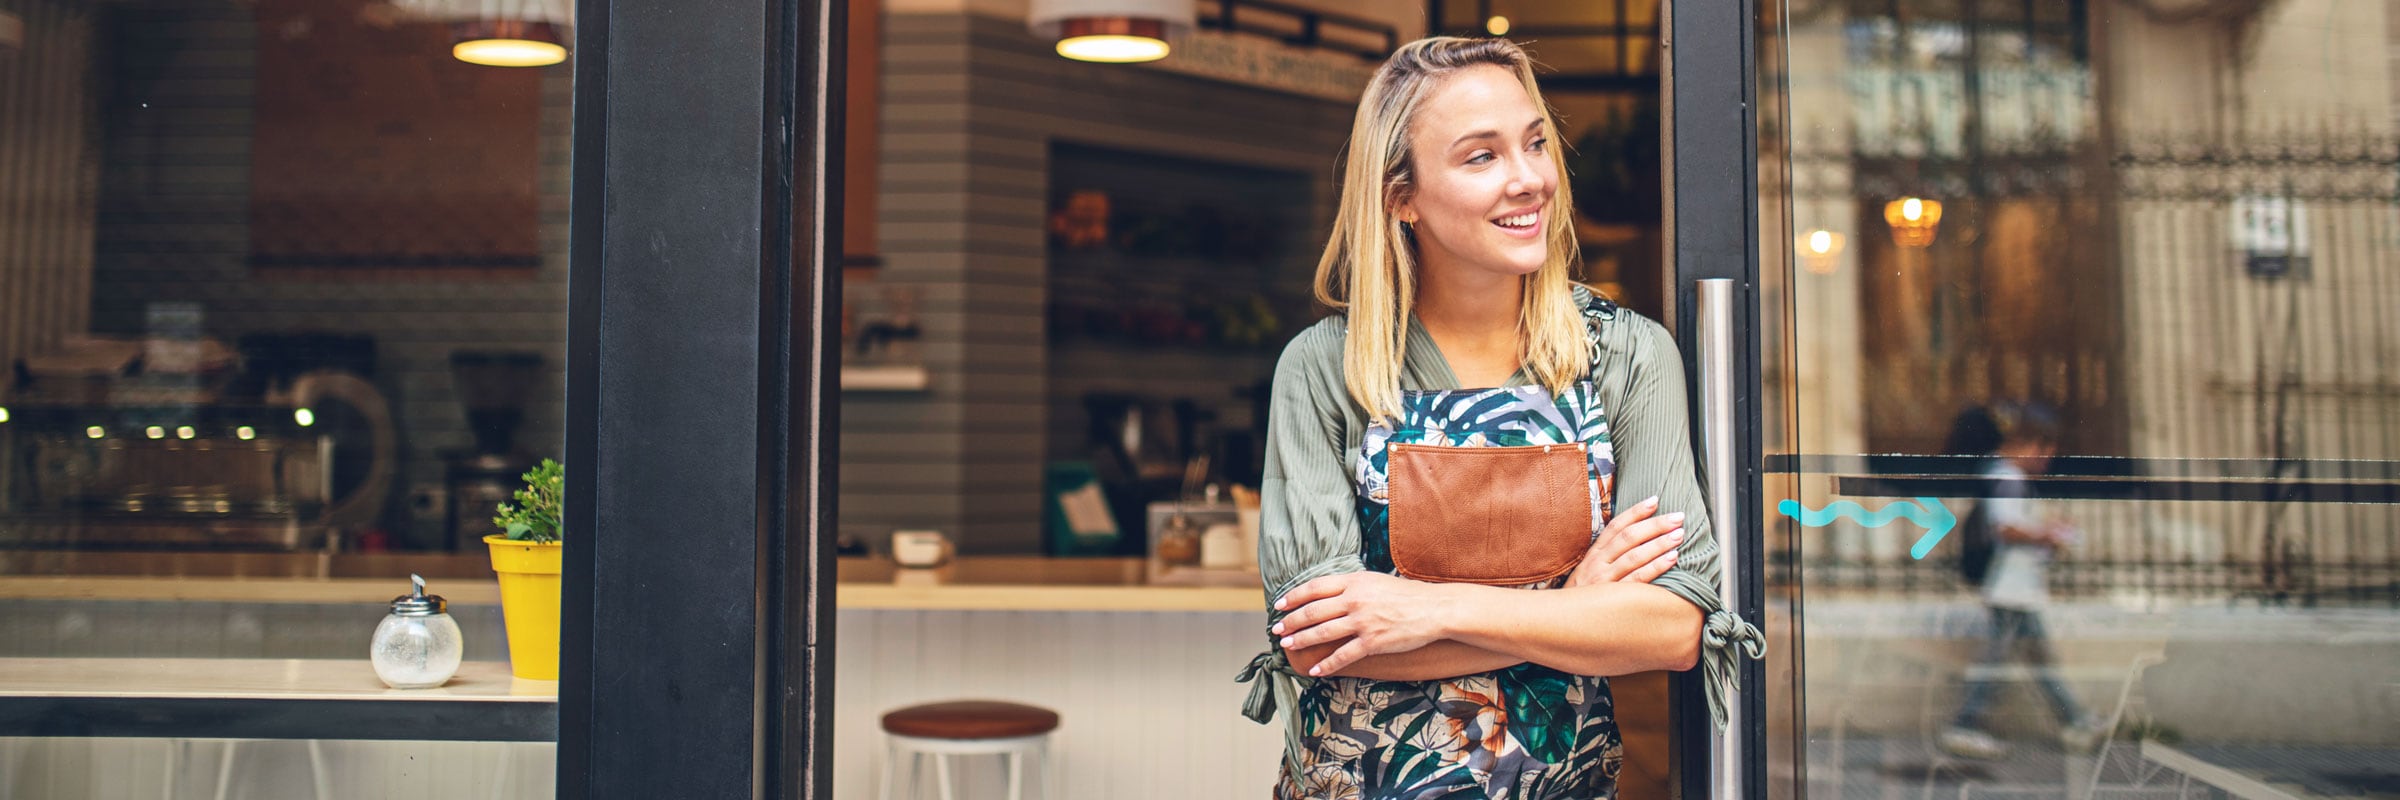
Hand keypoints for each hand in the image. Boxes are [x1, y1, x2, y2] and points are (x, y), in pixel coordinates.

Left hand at [1272, 572, 1456, 676]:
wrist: (1435, 609)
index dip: (1293, 597)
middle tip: (1277, 630)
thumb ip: (1351, 586)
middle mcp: (1354, 600)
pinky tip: (1315, 670)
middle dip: (1290, 622)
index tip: (1279, 605)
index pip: (1314, 588)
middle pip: (1313, 611)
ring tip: (1288, 646)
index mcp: (1354, 582)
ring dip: (1301, 640)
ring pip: (1322, 632)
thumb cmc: (1406, 595)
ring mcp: (1363, 622)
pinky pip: (1343, 655)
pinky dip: (1326, 664)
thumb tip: (1327, 593)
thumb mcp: (1375, 581)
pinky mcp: (1372, 642)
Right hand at [1564, 496, 1683, 587]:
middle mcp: (1598, 563)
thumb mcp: (1588, 573)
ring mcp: (1605, 580)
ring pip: (1635, 556)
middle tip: (1678, 517)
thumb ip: (1607, 557)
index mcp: (1594, 554)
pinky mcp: (1613, 597)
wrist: (1563, 622)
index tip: (1655, 500)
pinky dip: (1656, 567)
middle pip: (1629, 537)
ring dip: (1659, 543)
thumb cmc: (1582, 598)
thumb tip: (1635, 540)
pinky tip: (1672, 558)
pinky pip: (1638, 579)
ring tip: (1679, 534)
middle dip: (1655, 525)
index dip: (1636, 512)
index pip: (1616, 526)